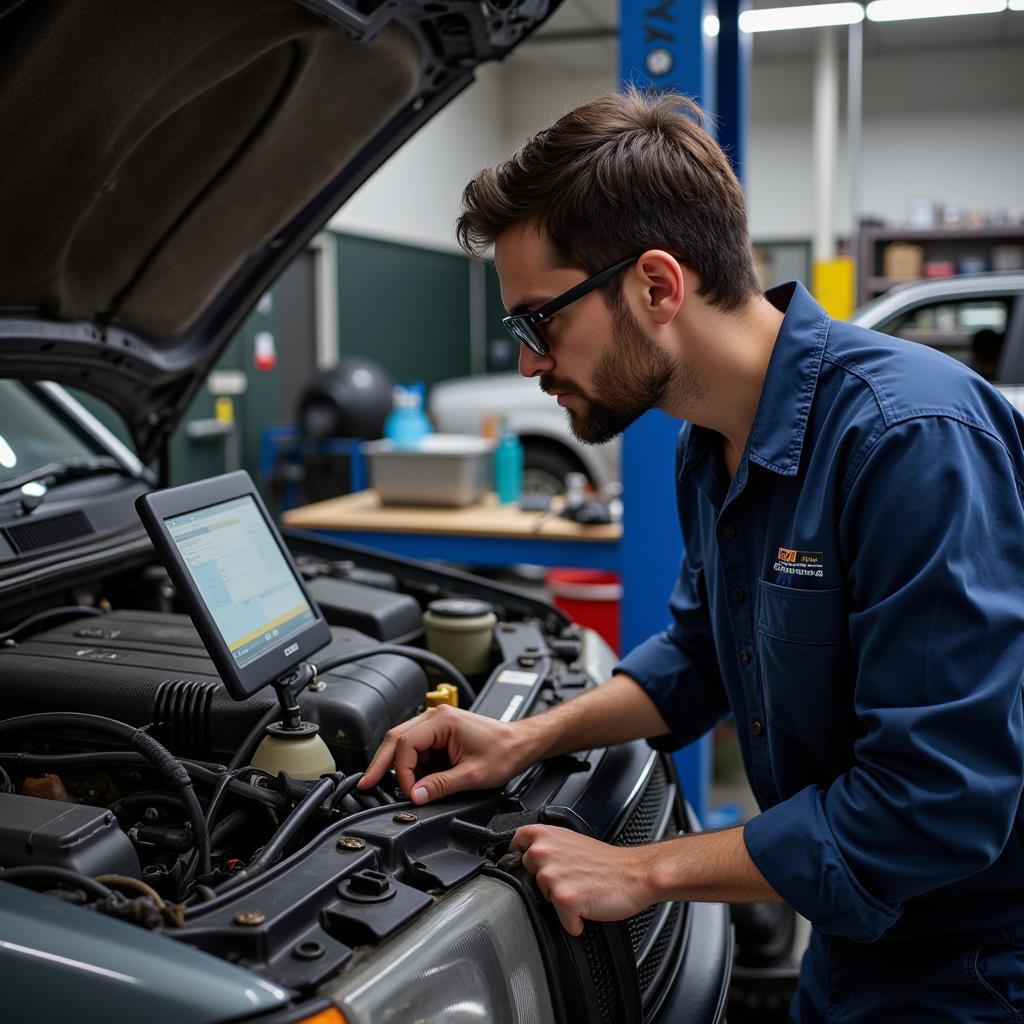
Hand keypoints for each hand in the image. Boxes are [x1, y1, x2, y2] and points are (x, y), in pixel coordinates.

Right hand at [358, 704, 525, 803]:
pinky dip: (411, 765)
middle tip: (367, 784)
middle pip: (395, 738)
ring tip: (397, 788)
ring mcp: (437, 724)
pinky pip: (416, 748)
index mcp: (442, 721)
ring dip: (398, 766)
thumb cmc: (504, 751)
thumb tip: (415, 796)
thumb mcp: (472, 775)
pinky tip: (415, 780)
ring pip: (403, 743)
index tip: (409, 793)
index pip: (405, 744)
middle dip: (382, 764)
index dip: (401, 772)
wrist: (521, 743)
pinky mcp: (439, 734)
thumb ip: (440, 786)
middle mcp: (436, 717)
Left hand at [510, 825, 657, 935]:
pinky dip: (573, 921)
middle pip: (525, 875)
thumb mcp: (571, 840)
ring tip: (580, 892)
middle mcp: (544, 853)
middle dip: (544, 882)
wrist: (635, 874)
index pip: (516, 842)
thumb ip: (547, 845)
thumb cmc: (608, 861)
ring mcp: (552, 877)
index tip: (528, 862)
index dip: (520, 854)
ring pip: (542, 898)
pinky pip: (561, 920)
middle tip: (569, 880)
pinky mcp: (564, 899)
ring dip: (560, 901)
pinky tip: (586, 909)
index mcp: (546, 835)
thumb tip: (527, 855)